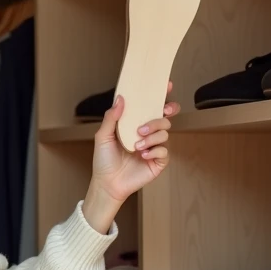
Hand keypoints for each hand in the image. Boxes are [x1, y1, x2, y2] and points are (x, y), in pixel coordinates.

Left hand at [81, 86, 177, 232]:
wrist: (107, 183)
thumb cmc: (103, 160)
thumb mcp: (103, 136)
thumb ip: (112, 117)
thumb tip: (120, 98)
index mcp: (134, 125)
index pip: (150, 108)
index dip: (161, 96)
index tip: (167, 86)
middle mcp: (146, 134)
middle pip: (164, 118)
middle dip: (162, 115)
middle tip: (159, 114)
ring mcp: (154, 147)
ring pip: (164, 133)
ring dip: (152, 136)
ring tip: (137, 145)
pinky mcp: (158, 161)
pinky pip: (164, 150)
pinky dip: (154, 150)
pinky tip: (143, 155)